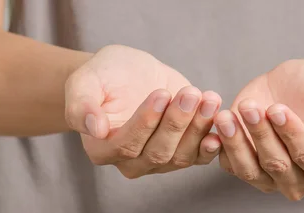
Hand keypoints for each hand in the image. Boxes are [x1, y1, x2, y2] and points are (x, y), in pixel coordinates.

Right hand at [65, 45, 221, 177]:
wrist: (127, 74)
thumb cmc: (102, 76)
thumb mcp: (84, 82)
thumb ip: (82, 106)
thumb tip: (95, 128)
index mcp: (102, 150)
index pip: (126, 144)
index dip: (146, 122)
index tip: (161, 94)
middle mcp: (130, 162)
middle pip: (158, 151)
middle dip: (177, 122)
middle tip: (191, 93)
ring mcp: (159, 160)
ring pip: (182, 154)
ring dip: (198, 127)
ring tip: (209, 98)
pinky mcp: (183, 151)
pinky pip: (200, 155)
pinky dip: (212, 141)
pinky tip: (221, 122)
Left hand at [215, 59, 303, 199]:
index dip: (293, 135)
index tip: (278, 108)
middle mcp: (300, 178)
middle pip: (277, 165)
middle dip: (262, 135)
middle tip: (251, 106)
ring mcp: (269, 176)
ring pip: (249, 170)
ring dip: (236, 144)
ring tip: (227, 116)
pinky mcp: (244, 163)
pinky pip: (228, 163)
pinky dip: (220, 146)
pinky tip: (217, 124)